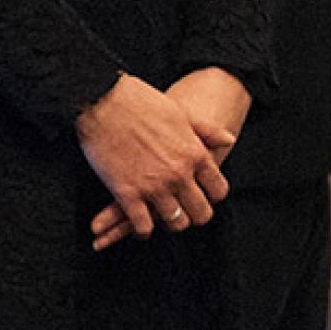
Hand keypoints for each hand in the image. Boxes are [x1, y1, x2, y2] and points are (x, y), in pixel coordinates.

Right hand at [75, 73, 227, 251]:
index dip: (211, 195)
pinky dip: (143, 230)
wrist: (101, 99)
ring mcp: (153, 186)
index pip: (218, 191)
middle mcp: (179, 174)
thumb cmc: (140, 101)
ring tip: (162, 216)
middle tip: (183, 209)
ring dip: (170, 221)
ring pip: (176, 222)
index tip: (201, 193)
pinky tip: (140, 225)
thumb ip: (207, 130)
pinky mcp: (127, 193)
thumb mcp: (180, 112)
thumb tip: (229, 140)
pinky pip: (143, 226)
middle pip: (201, 213)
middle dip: (194, 214)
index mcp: (194, 154)